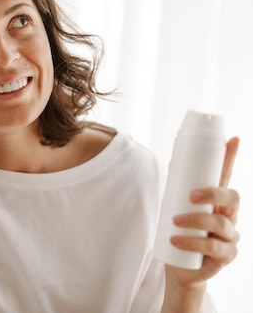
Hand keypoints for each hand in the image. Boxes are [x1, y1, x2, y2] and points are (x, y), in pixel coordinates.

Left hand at [161, 137, 239, 311]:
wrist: (182, 267)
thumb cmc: (181, 233)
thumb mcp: (176, 208)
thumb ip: (178, 187)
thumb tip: (174, 160)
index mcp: (217, 201)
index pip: (226, 176)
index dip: (230, 158)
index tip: (233, 139)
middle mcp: (229, 216)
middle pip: (232, 197)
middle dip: (212, 193)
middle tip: (190, 196)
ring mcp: (230, 236)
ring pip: (221, 223)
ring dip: (196, 220)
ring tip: (174, 222)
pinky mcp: (226, 255)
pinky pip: (213, 247)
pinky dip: (192, 242)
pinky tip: (176, 239)